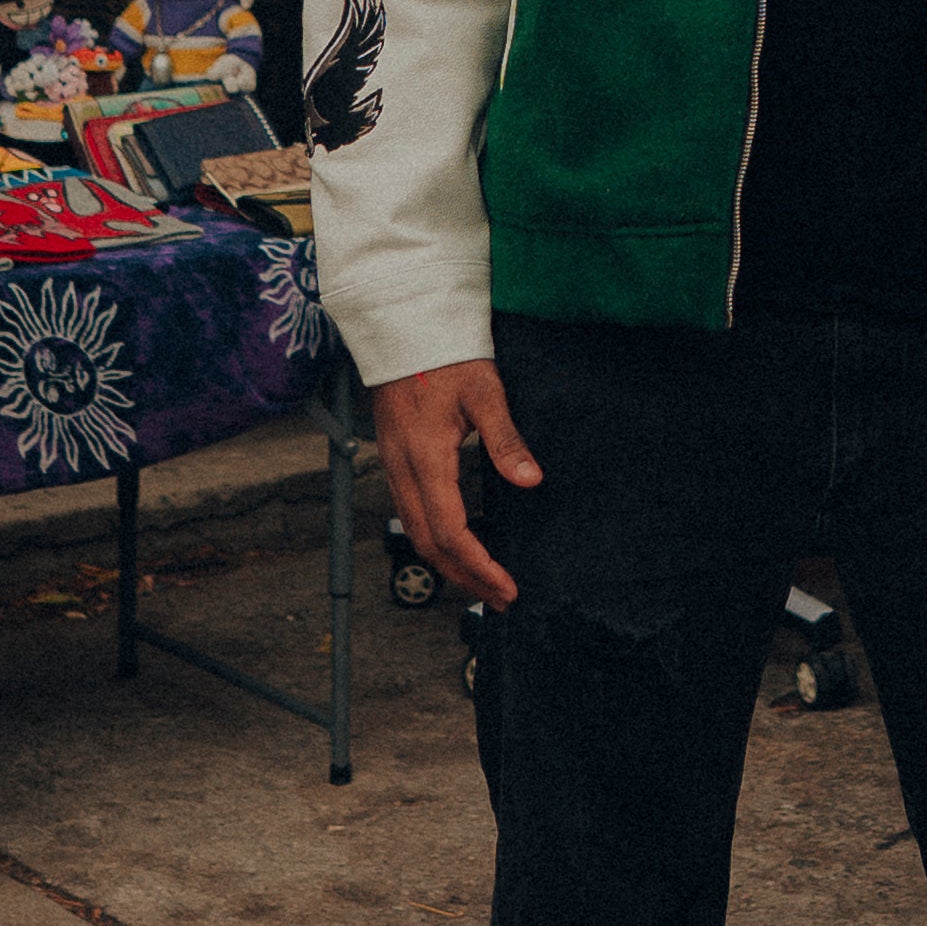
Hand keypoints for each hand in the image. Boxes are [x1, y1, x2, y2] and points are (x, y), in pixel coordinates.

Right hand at [371, 356, 543, 609]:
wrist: (403, 327)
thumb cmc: (446, 354)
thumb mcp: (485, 391)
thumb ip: (506, 439)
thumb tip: (531, 481)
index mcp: (426, 457)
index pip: (450, 531)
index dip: (479, 565)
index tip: (507, 587)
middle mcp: (403, 469)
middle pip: (429, 544)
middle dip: (465, 578)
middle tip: (501, 598)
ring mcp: (394, 465)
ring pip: (416, 532)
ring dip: (449, 564)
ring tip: (484, 582)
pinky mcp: (395, 459)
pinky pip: (411, 513)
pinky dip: (436, 539)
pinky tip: (460, 542)